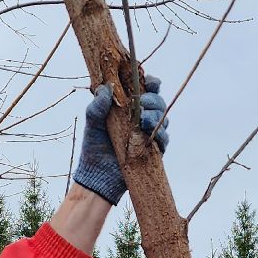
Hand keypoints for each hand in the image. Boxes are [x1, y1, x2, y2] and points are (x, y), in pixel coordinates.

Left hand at [71, 76, 168, 205]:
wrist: (98, 175)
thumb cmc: (94, 147)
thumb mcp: (93, 122)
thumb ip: (98, 105)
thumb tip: (106, 88)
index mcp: (128, 107)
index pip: (145, 89)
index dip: (151, 83)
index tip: (149, 82)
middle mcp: (141, 118)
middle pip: (158, 102)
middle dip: (153, 100)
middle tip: (142, 105)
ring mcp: (148, 134)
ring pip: (163, 119)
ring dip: (156, 116)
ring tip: (144, 121)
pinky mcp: (153, 150)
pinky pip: (164, 139)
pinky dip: (161, 134)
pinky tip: (152, 134)